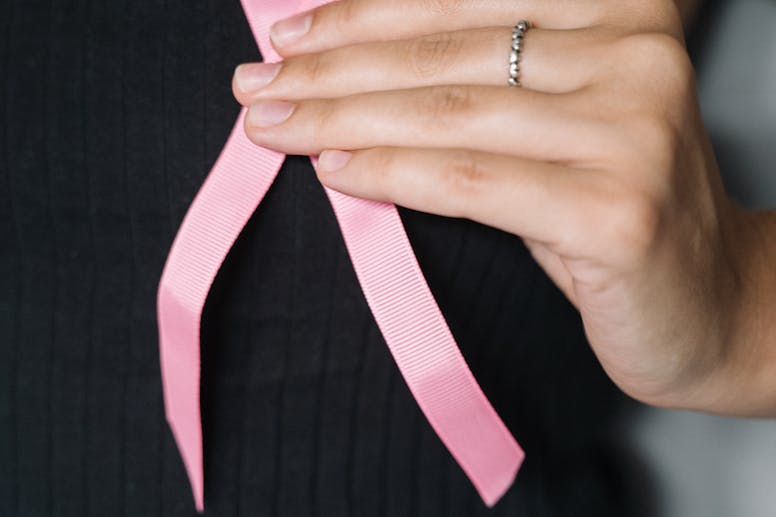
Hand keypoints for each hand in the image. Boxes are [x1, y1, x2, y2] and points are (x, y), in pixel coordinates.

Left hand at [232, 0, 775, 415]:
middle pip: (446, 56)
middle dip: (333, 72)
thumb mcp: (552, 123)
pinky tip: (335, 169)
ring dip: (341, 120)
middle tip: (256, 85)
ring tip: (273, 127)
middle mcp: (636, 57)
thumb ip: (475, 83)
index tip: (290, 37)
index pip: (464, 0)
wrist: (707, 303)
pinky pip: (471, 181)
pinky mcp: (617, 212)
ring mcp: (632, 133)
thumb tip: (349, 66)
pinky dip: (392, 174)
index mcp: (622, 12)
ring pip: (450, 116)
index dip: (363, 15)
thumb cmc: (611, 208)